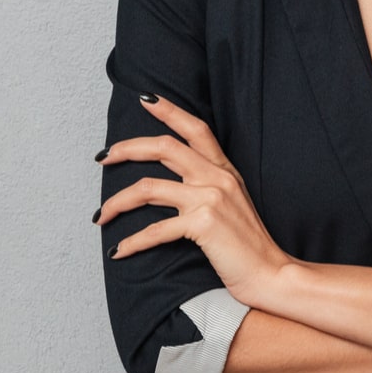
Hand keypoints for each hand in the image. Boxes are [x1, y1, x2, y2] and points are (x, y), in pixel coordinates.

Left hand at [95, 94, 289, 304]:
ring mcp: (209, 198)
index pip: (195, 128)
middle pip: (164, 147)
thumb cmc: (248, 243)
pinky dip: (132, 241)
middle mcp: (216, 177)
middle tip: (104, 157)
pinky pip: (155, 230)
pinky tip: (119, 251)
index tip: (145, 99)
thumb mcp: (233, 202)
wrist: (270, 273)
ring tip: (101, 215)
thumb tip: (177, 180)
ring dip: (117, 201)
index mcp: (224, 169)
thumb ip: (210, 184)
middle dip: (127, 148)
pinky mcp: (202, 224)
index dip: (169, 111)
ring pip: (148, 187)